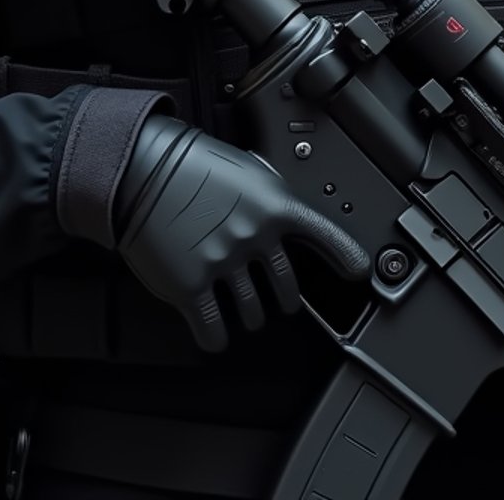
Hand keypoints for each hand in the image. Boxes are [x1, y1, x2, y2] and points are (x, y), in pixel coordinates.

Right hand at [115, 114, 370, 351]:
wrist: (144, 169)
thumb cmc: (194, 166)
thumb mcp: (248, 170)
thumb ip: (272, 200)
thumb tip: (288, 222)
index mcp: (272, 206)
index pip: (323, 235)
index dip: (345, 257)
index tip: (358, 273)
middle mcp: (253, 237)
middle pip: (284, 290)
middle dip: (281, 298)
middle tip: (274, 297)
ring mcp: (223, 263)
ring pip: (252, 314)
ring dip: (249, 317)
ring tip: (240, 306)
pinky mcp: (191, 286)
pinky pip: (214, 330)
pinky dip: (217, 338)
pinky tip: (215, 332)